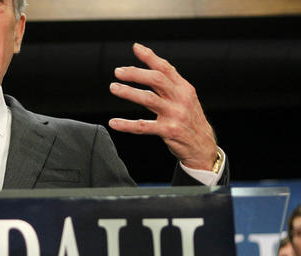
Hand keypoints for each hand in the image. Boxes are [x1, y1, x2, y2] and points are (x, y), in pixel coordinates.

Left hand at [108, 43, 217, 170]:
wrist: (203, 147)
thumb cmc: (190, 121)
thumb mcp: (185, 99)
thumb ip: (169, 85)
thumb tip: (151, 68)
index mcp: (184, 88)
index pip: (166, 68)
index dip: (151, 57)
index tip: (136, 48)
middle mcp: (180, 99)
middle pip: (156, 79)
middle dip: (136, 73)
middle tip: (118, 72)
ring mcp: (175, 114)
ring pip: (149, 99)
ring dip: (129, 92)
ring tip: (114, 88)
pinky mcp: (169, 131)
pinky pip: (143, 126)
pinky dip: (127, 124)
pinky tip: (114, 122)